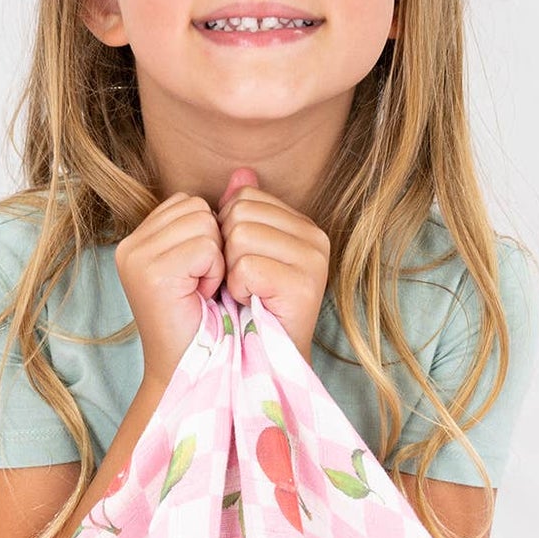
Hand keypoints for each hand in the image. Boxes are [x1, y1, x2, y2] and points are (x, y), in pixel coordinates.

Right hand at [114, 189, 224, 386]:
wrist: (199, 372)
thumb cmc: (213, 323)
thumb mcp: (217, 261)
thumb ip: (225, 215)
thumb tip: (245, 173)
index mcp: (141, 240)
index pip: (190, 203)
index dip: (210, 238)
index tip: (204, 278)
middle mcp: (131, 246)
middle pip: (196, 207)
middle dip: (214, 246)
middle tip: (205, 287)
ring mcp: (135, 257)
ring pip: (202, 222)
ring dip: (216, 259)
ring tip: (204, 292)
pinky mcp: (149, 272)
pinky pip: (205, 246)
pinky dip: (214, 272)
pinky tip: (203, 297)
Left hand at [216, 169, 329, 362]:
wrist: (247, 365)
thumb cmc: (237, 310)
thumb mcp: (235, 254)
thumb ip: (240, 211)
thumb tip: (241, 172)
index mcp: (300, 224)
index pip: (242, 196)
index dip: (223, 233)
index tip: (235, 267)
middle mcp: (315, 237)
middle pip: (239, 212)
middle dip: (224, 251)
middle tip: (238, 285)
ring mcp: (315, 260)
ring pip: (240, 236)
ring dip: (229, 272)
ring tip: (246, 295)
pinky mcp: (307, 285)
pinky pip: (247, 266)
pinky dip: (238, 290)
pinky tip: (251, 305)